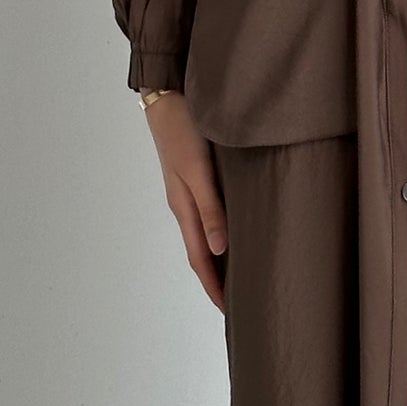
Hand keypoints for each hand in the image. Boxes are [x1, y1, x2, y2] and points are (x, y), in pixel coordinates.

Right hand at [143, 92, 228, 311]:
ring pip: (204, 233)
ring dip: (217, 257)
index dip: (213, 286)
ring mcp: (187, 189)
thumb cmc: (183, 128)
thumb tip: (220, 249)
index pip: (199, 258)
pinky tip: (232, 230)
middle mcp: (184, 203)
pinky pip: (207, 213)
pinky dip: (218, 231)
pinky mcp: (194, 174)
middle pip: (200, 250)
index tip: (230, 312)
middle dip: (216, 279)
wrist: (167, 93)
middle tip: (238, 301)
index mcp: (183, 206)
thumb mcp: (197, 169)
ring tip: (238, 274)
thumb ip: (210, 207)